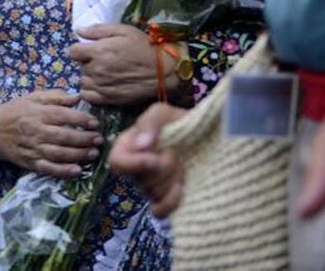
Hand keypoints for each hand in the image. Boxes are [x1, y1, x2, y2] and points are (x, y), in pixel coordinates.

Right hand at [0, 90, 101, 177]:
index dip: (81, 120)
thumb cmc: (15, 111)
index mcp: (37, 113)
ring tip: (93, 153)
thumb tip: (78, 97)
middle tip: (98, 139)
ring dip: (78, 155)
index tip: (95, 123)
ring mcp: (32, 148)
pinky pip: (48, 169)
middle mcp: (35, 131)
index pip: (62, 116)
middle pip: (63, 136)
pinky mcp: (30, 162)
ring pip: (59, 154)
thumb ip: (55, 96)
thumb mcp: (33, 98)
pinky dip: (62, 171)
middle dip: (84, 139)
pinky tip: (77, 171)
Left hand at [70, 24, 177, 105]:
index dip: (81, 50)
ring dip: (90, 76)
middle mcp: (96, 70)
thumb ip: (98, 30)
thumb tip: (78, 31)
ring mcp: (101, 86)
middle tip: (104, 60)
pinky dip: (91, 90)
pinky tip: (103, 85)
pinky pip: (87, 95)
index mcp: (98, 51)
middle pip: (80, 65)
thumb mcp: (123, 30)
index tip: (91, 50)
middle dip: (89, 62)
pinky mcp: (107, 99)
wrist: (164, 71)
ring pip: (83, 80)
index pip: (72, 52)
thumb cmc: (144, 47)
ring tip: (105, 73)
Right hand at [108, 102, 186, 217]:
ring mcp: (151, 186)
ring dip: (171, 179)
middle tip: (178, 154)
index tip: (154, 159)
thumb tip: (141, 144)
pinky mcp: (166, 200)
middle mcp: (136, 169)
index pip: (117, 162)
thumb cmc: (181, 123)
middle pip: (140, 180)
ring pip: (152, 193)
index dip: (133, 164)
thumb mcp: (164, 113)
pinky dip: (170, 202)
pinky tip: (182, 188)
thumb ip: (150, 121)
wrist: (207, 138)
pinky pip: (159, 210)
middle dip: (163, 168)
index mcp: (129, 146)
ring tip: (184, 166)